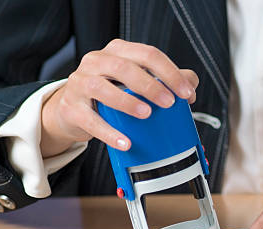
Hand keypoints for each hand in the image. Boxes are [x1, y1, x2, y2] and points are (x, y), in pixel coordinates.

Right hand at [40, 39, 198, 157]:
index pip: (147, 54)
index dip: (170, 72)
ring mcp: (81, 83)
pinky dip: (109, 132)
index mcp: (117, 52)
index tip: (186, 92)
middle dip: (150, 85)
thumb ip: (163, 80)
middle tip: (169, 102)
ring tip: (146, 114)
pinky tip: (125, 141)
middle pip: (124, 68)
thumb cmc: (108, 93)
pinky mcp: (72, 108)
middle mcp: (96, 62)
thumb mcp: (134, 82)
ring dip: (127, 101)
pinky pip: (91, 120)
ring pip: (102, 88)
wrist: (72, 111)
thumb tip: (190, 86)